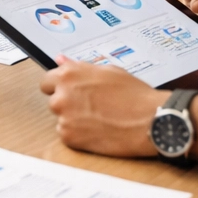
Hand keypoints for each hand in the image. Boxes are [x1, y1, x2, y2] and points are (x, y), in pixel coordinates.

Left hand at [39, 57, 160, 156]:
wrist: (150, 121)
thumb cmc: (134, 95)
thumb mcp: (108, 72)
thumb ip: (80, 67)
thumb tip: (61, 60)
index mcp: (69, 75)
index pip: (47, 82)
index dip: (60, 87)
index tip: (70, 92)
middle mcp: (62, 95)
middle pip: (54, 100)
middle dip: (68, 103)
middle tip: (92, 107)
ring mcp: (64, 117)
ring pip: (61, 118)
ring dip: (74, 119)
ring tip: (99, 119)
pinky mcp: (69, 137)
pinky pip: (68, 135)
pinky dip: (79, 135)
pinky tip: (99, 130)